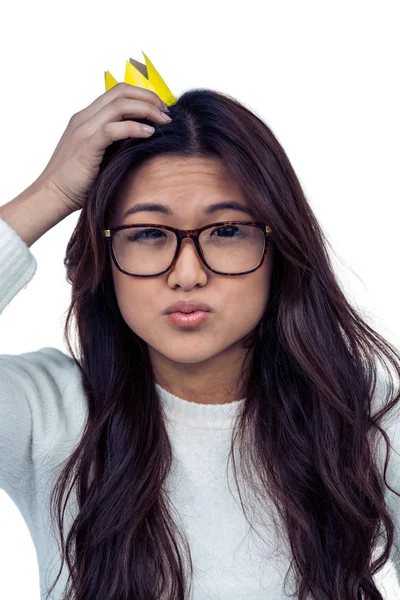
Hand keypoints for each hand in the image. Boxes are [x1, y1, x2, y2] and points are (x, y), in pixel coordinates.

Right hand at [36, 83, 171, 212]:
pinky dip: (135, 127)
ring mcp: (84, 129)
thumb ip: (115, 144)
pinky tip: (149, 134)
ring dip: (147, 109)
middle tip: (167, 113)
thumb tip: (143, 140)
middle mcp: (84, 118)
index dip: (142, 95)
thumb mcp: (98, 156)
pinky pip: (114, 128)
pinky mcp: (87, 145)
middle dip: (149, 98)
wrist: (52, 195)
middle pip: (122, 91)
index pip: (118, 93)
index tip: (160, 110)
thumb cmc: (77, 182)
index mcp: (86, 118)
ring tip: (164, 121)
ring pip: (120, 104)